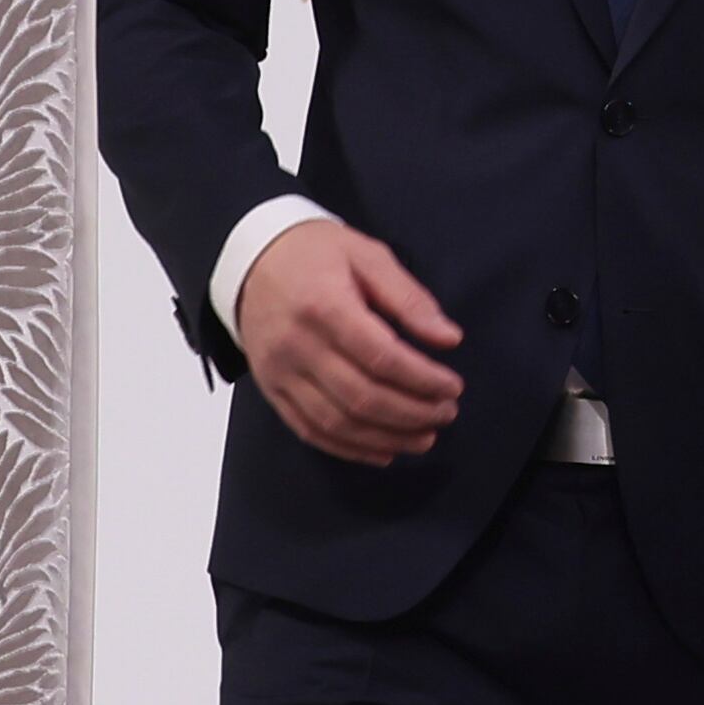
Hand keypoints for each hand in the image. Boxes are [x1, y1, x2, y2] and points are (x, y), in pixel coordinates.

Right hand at [237, 218, 464, 462]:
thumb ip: (410, 299)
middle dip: (412, 413)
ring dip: (386, 437)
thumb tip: (448, 338)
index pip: (382, 357)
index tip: (452, 386)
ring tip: (424, 437)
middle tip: (446, 413)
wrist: (251, 259)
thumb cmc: (314, 253)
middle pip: (361, 396)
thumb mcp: (368, 256)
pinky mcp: (271, 389)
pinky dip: (349, 448)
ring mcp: (280, 372)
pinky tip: (382, 450)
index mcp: (324, 306)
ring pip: (337, 422)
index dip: (423, 379)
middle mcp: (297, 345)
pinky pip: (310, 430)